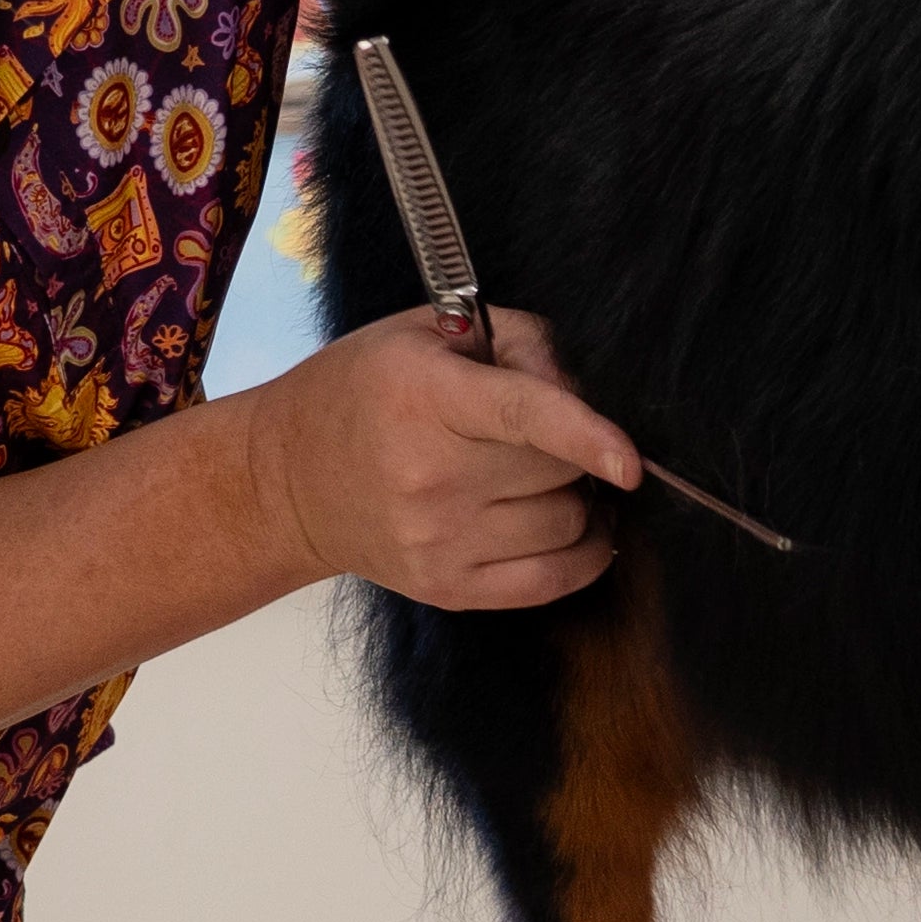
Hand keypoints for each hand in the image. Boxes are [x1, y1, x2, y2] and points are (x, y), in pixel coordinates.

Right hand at [253, 306, 638, 609]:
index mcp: (424, 400)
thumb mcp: (423, 333)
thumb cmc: (360, 394)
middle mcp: (429, 477)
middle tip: (537, 436)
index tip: (632, 462)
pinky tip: (568, 526)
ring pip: (566, 526)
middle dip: (570, 451)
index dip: (588, 437)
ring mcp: (438, 542)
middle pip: (559, 473)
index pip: (524, 418)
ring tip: (544, 479)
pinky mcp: (447, 588)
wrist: (288, 481)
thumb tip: (582, 393)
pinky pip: (551, 581)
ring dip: (575, 500)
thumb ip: (517, 342)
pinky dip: (582, 554)